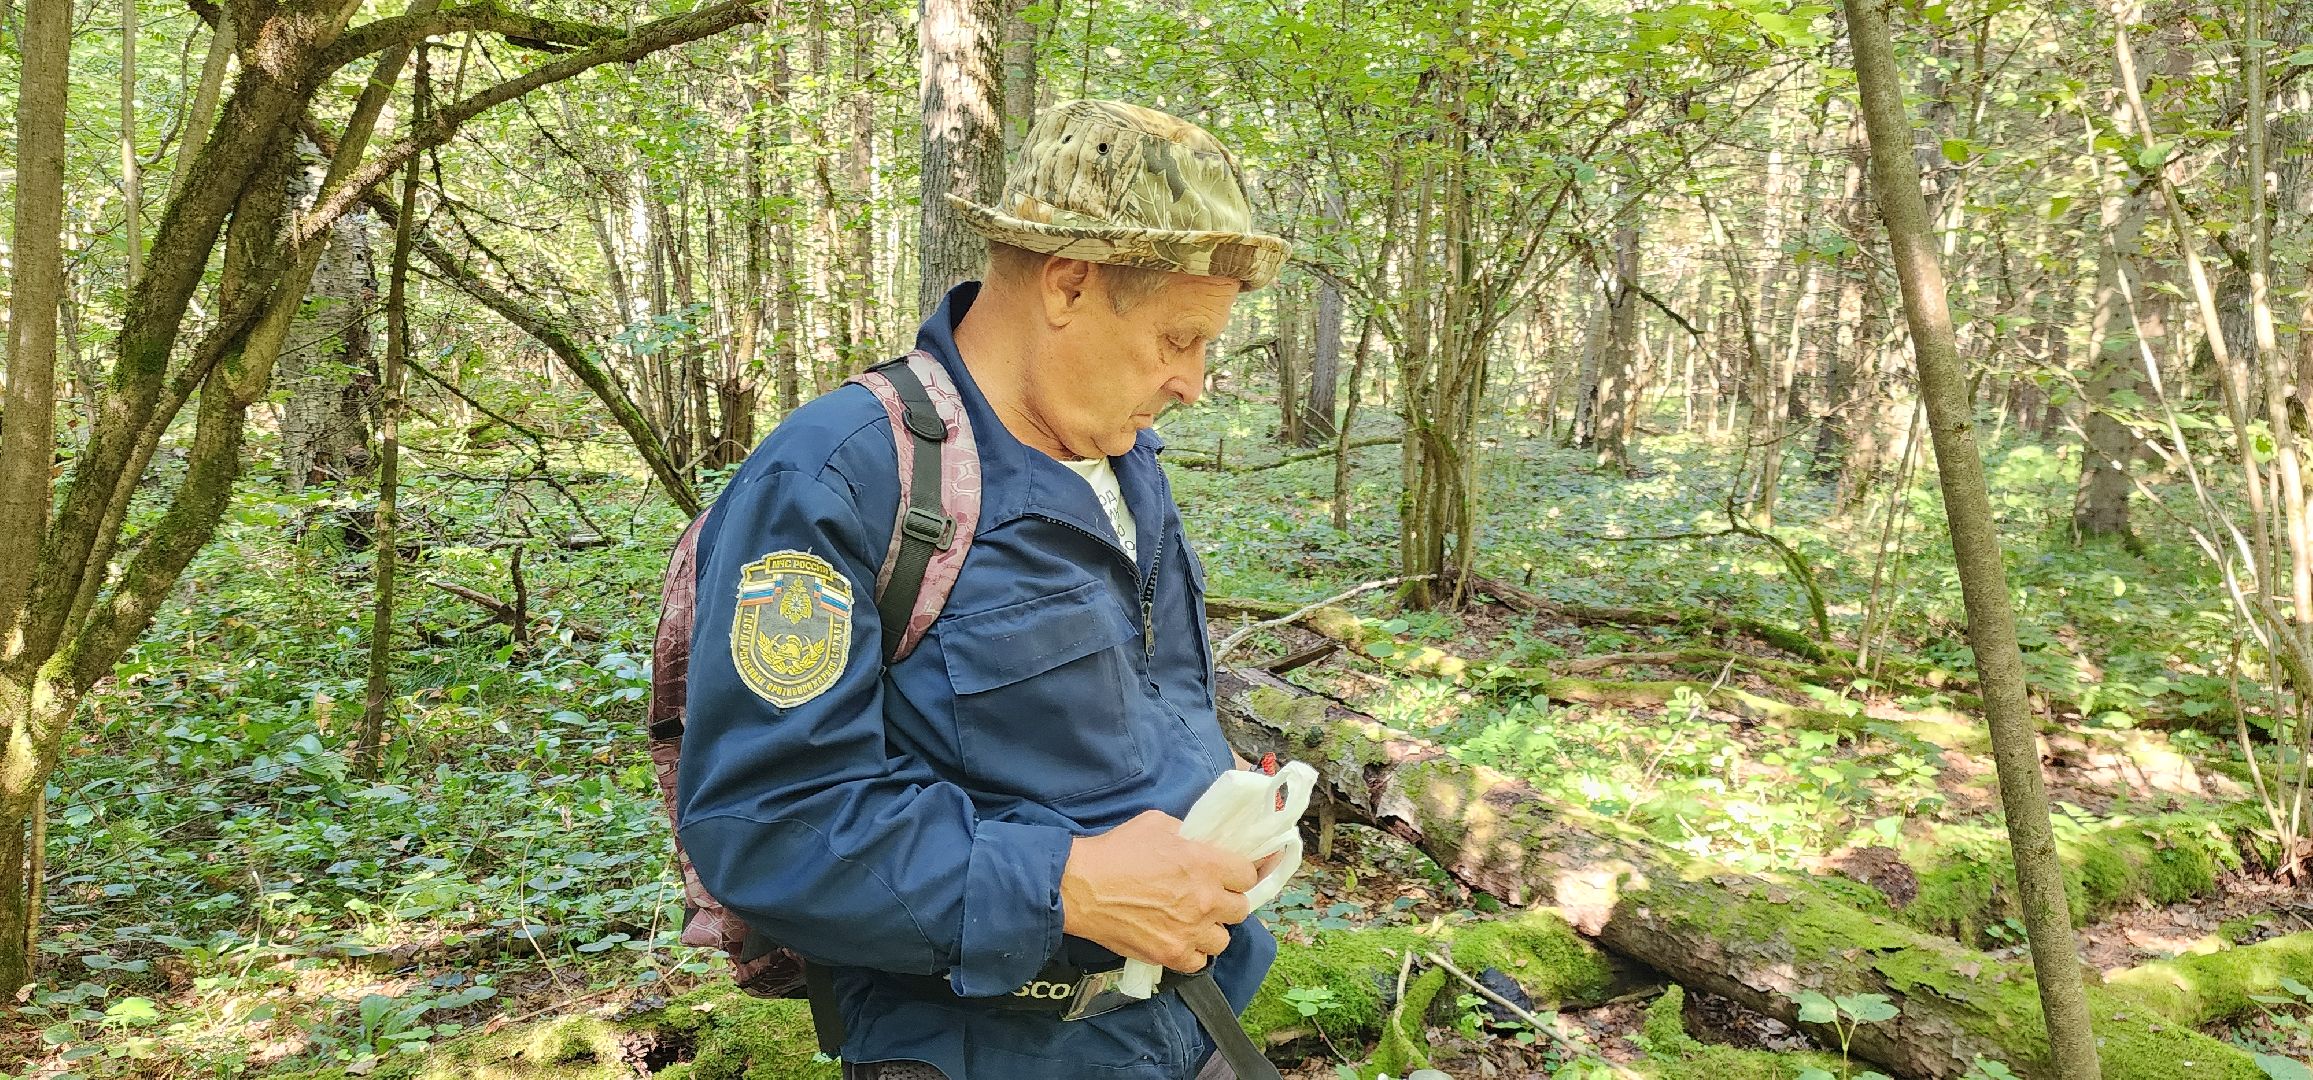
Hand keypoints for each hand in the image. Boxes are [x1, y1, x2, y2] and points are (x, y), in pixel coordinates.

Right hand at [1061, 810, 1257, 972]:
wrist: (1080, 887)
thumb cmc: (1116, 850)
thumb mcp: (1158, 824)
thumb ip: (1189, 834)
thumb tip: (1201, 843)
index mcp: (1207, 864)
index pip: (1248, 875)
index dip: (1238, 874)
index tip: (1227, 875)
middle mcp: (1205, 900)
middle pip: (1240, 910)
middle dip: (1226, 902)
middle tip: (1208, 898)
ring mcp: (1189, 932)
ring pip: (1223, 940)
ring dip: (1211, 930)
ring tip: (1193, 923)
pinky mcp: (1170, 955)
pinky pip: (1199, 963)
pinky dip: (1192, 954)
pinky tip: (1179, 941)